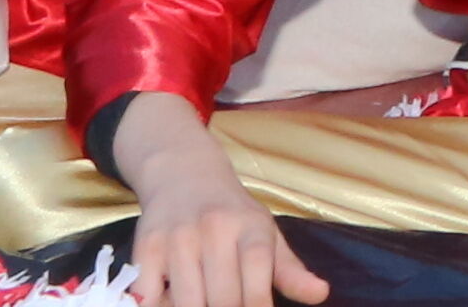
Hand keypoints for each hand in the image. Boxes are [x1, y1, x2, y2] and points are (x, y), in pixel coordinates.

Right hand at [112, 100, 329, 306]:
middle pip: (223, 298)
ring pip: (187, 303)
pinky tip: (173, 298)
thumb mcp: (267, 234)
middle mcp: (215, 229)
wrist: (184, 174)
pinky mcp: (146, 248)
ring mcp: (178, 239)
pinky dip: (161, 305)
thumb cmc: (232, 214)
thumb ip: (290, 270)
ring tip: (205, 300)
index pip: (258, 277)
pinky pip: (150, 298)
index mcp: (251, 227)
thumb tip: (321, 294)